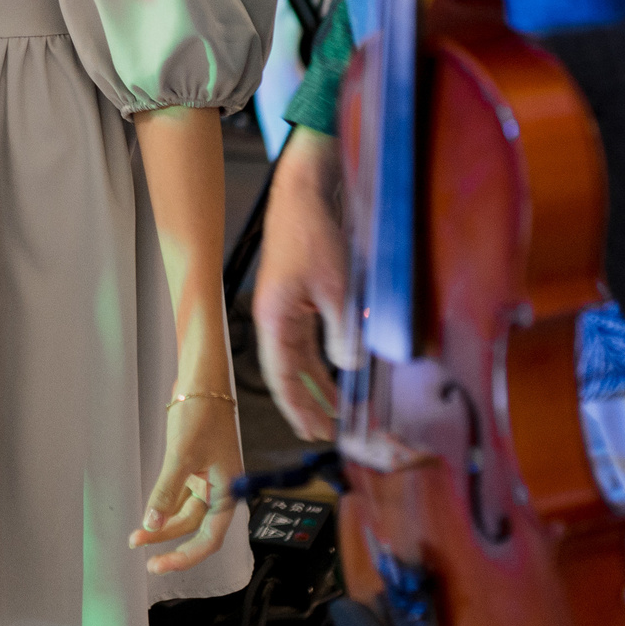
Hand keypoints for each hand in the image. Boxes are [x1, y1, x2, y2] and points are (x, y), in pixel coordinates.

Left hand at [130, 392, 243, 573]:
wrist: (202, 379)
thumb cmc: (203, 411)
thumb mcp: (182, 454)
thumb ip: (166, 491)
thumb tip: (152, 523)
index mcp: (228, 490)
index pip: (209, 538)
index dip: (187, 556)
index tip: (161, 565)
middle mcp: (220, 488)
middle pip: (194, 527)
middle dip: (168, 541)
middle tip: (141, 551)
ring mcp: (206, 477)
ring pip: (184, 512)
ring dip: (163, 524)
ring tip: (137, 535)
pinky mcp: (193, 465)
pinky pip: (179, 495)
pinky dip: (164, 505)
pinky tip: (148, 513)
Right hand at [254, 128, 351, 441]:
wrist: (306, 191)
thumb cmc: (312, 233)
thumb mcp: (336, 287)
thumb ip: (343, 331)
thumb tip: (350, 366)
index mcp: (274, 319)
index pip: (283, 378)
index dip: (299, 409)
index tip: (317, 434)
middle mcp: (275, 319)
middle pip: (291, 374)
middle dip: (312, 405)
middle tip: (330, 433)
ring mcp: (285, 309)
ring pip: (302, 361)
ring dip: (320, 387)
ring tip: (340, 413)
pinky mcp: (299, 299)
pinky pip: (310, 342)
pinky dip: (324, 363)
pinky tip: (341, 375)